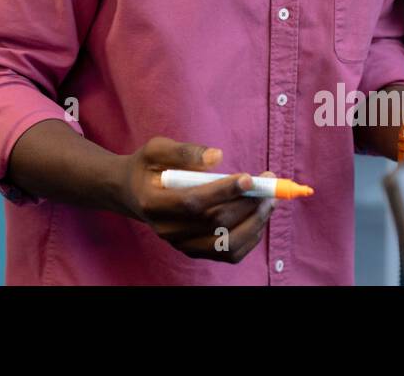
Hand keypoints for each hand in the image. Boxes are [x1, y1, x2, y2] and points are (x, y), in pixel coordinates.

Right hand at [116, 137, 275, 262]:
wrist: (134, 193)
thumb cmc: (148, 167)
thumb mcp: (156, 149)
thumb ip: (184, 152)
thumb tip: (217, 156)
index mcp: (153, 203)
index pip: (193, 203)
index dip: (223, 192)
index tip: (249, 178)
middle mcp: (166, 230)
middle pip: (215, 225)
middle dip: (248, 204)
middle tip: (269, 184)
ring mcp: (181, 244)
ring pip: (227, 245)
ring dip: (254, 223)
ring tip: (269, 200)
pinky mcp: (194, 251)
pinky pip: (229, 253)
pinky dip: (250, 237)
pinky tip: (258, 216)